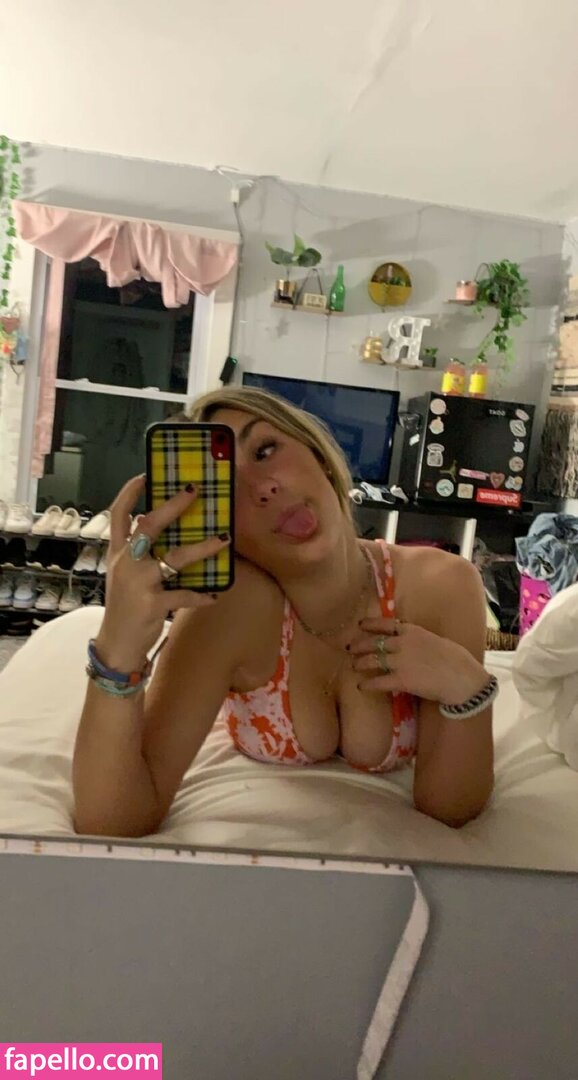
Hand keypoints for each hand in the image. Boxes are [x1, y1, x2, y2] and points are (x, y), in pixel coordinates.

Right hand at [96, 475, 230, 671]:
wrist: (116, 645)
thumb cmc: (125, 606)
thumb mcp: (123, 575)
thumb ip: (137, 553)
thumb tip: (165, 531)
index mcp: (117, 553)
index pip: (118, 514)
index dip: (130, 493)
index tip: (145, 475)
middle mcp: (126, 563)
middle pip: (147, 526)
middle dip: (171, 506)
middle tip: (193, 491)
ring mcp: (139, 583)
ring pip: (174, 558)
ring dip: (202, 547)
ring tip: (224, 539)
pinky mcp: (152, 604)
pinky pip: (184, 595)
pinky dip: (201, 595)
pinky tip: (215, 594)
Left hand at [349, 617, 488, 705]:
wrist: (462, 678)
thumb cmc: (457, 659)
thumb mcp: (436, 640)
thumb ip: (420, 640)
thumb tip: (413, 644)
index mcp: (413, 630)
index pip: (386, 623)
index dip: (371, 624)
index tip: (360, 624)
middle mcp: (402, 643)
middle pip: (374, 642)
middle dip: (360, 645)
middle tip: (351, 649)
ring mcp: (399, 661)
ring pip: (372, 660)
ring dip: (361, 663)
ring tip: (354, 666)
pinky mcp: (400, 680)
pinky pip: (377, 682)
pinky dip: (367, 684)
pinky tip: (361, 686)